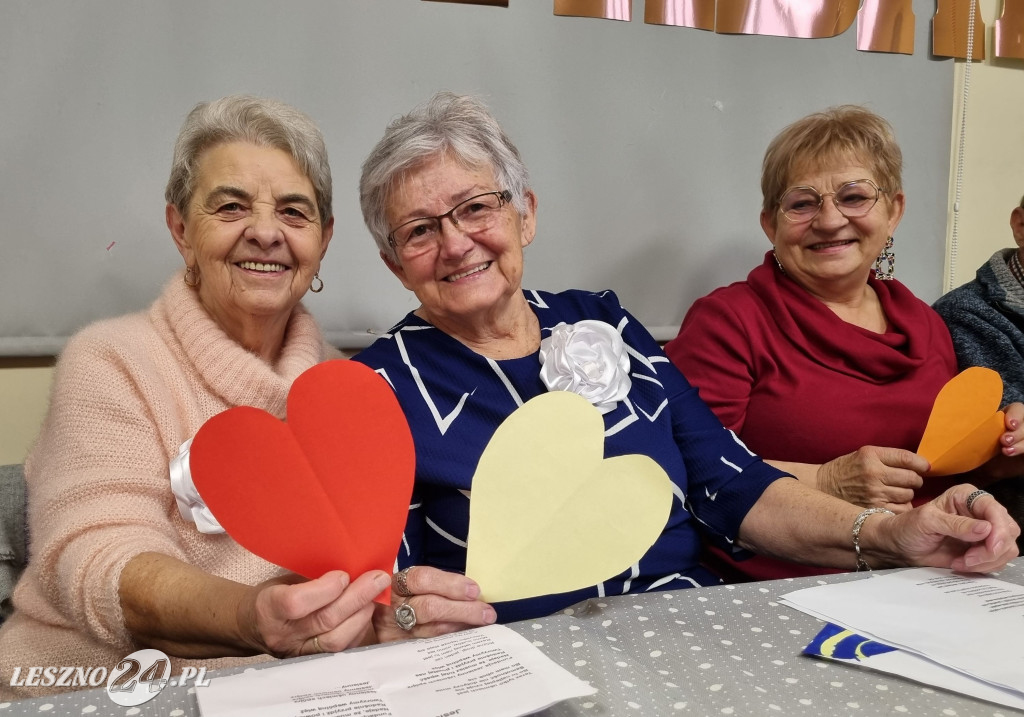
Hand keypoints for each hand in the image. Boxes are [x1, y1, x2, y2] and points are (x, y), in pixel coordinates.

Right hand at [241, 569, 391, 657]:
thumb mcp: (284, 578)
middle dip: (357, 598)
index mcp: (269, 608)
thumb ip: (310, 576)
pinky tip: (365, 612)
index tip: (343, 574)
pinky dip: (358, 629)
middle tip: (378, 579)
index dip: (325, 589)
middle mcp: (283, 635)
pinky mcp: (312, 662)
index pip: (297, 603)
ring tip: (375, 595)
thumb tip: (349, 563)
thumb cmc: (273, 594)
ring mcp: (298, 652)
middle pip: (325, 621)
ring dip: (361, 614)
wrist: (255, 626)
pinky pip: (342, 649)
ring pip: (336, 640)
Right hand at [374, 566, 496, 641]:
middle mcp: (392, 607)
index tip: (474, 590)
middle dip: (462, 609)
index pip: (421, 579)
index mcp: (397, 583)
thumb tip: (474, 592)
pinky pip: (429, 648)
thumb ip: (436, 585)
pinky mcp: (397, 651)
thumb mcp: (412, 586)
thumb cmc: (404, 599)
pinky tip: (466, 639)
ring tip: (482, 625)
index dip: (450, 583)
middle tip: (486, 612)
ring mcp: (393, 632)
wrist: (371, 622)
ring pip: (431, 631)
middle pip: (429, 607)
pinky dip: (451, 643)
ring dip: (461, 627)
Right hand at [815, 446, 926, 511]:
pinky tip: (892, 503)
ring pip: (909, 495)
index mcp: (871, 456)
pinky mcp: (873, 509)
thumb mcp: (865, 454)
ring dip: (907, 494)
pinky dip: (901, 507)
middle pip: (912, 478)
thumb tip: (921, 465)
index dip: (921, 464)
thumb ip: (890, 457)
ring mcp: (874, 493)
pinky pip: (901, 510)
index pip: (907, 458)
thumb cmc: (848, 469)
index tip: (924, 467)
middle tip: (907, 481)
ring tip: (896, 491)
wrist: (824, 486)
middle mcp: (873, 474)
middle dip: (915, 480)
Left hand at [872, 484, 1019, 571]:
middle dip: (993, 550)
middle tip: (968, 560)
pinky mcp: (981, 548)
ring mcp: (983, 531)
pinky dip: (984, 566)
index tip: (990, 547)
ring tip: (961, 562)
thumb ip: (956, 525)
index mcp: (967, 496)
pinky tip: (961, 564)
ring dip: (987, 560)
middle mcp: (979, 511)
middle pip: (1008, 530)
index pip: (995, 510)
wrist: (899, 546)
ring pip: (1006, 548)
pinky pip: (997, 560)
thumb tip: (986, 529)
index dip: (999, 530)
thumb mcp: (927, 522)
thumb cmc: (908, 527)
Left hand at [973, 403, 1023, 479]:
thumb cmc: (976, 450)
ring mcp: (1022, 438)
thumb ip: (969, 431)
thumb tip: (951, 425)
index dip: (1015, 415)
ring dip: (1021, 443)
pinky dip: (1023, 450)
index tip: (1008, 423)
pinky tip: (1013, 453)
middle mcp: (1017, 426)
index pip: (1016, 409)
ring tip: (1007, 451)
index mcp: (1004, 418)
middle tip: (1004, 440)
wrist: (983, 470)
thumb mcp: (971, 438)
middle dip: (1017, 432)